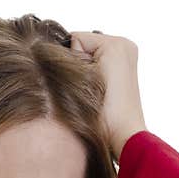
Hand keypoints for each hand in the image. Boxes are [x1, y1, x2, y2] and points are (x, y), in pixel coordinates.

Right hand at [69, 31, 147, 160]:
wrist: (123, 138)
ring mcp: (127, 57)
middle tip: (88, 90)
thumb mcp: (79, 80)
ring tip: (93, 93)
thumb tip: (51, 54)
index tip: (82, 84)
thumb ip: (67, 59)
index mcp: (118, 44)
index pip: (76, 39)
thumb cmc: (104, 116)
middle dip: (78, 66)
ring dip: (84, 73)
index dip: (70, 61)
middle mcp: (125, 46)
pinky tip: (100, 94)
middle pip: (83, 47)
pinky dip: (93, 78)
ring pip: (89, 57)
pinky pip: (98, 65)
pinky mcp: (124, 71)